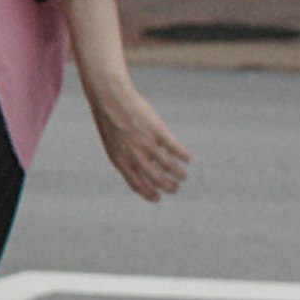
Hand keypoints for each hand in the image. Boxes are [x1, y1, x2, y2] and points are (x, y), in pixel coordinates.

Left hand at [88, 74, 190, 204]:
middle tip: (175, 189)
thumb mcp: (113, 146)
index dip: (148, 193)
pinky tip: (187, 158)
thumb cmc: (111, 122)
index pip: (137, 185)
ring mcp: (147, 144)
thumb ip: (125, 158)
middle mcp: (135, 156)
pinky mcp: (158, 131)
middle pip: (155, 178)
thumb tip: (140, 168)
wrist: (112, 101)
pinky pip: (173, 147)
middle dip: (166, 186)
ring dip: (177, 173)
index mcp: (121, 162)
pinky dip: (182, 155)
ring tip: (183, 176)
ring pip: (167, 165)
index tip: (158, 198)